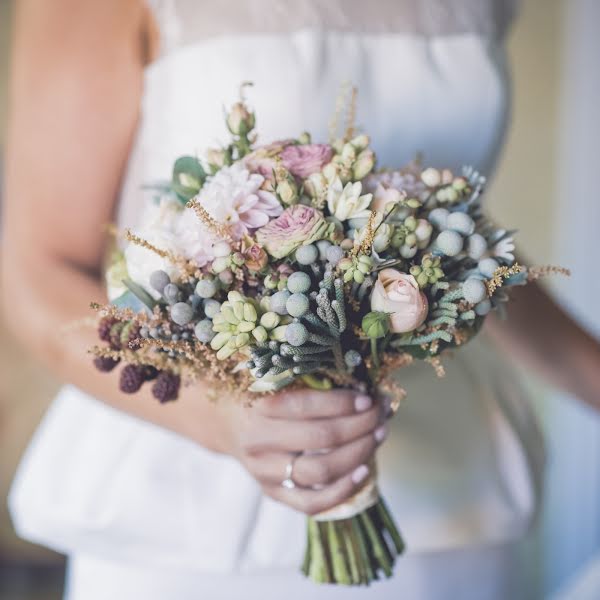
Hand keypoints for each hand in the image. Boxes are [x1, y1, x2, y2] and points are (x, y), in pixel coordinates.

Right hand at [224, 388, 386, 514]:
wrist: (228, 423)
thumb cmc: (263, 395)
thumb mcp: (279, 382)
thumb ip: (317, 385)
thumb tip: (371, 395)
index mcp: (258, 406)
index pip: (306, 406)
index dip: (343, 403)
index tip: (368, 398)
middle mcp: (259, 441)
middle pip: (319, 438)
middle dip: (359, 426)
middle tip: (380, 415)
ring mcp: (265, 472)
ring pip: (319, 471)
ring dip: (358, 453)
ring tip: (378, 436)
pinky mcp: (273, 493)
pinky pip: (311, 503)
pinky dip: (342, 490)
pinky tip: (363, 471)